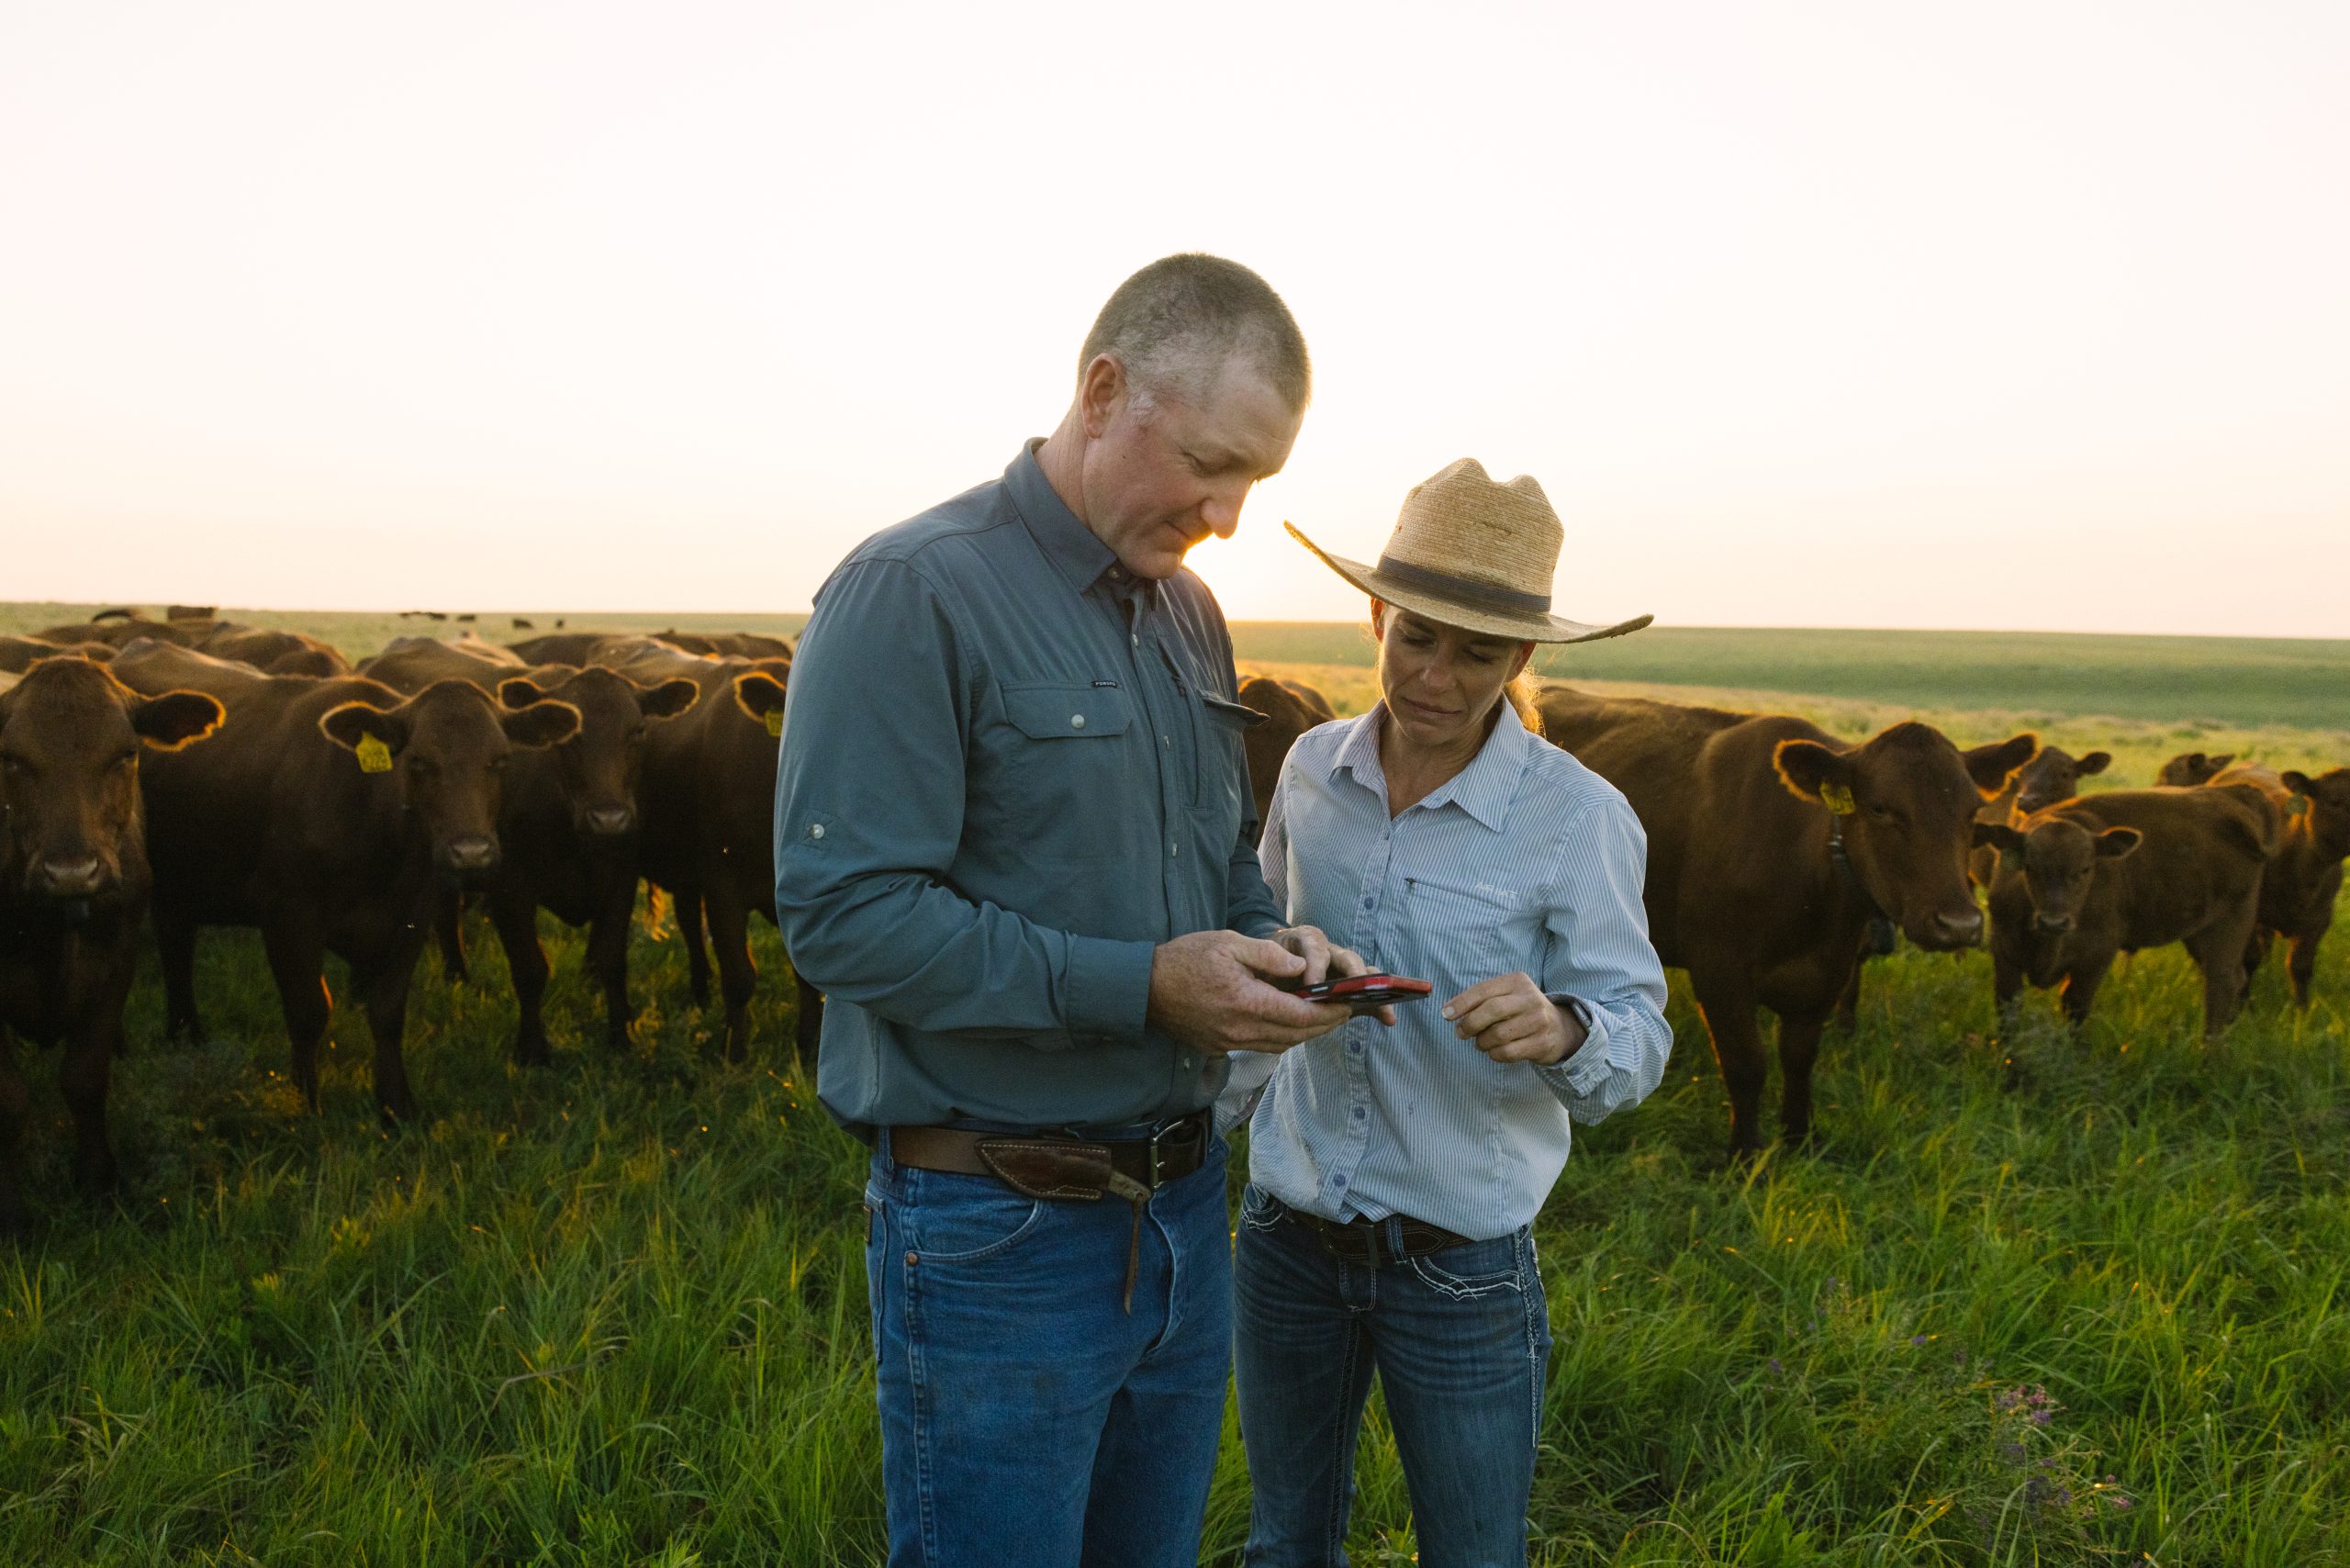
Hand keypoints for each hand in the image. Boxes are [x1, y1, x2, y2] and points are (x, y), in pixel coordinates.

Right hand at [1149, 930, 1351, 1055]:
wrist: (1144, 988)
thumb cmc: (1185, 959)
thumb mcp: (1228, 943)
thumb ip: (1268, 955)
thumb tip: (1301, 968)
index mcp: (1246, 1002)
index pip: (1301, 1015)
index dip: (1329, 1011)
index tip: (1348, 1004)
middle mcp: (1241, 1030)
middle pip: (1296, 1035)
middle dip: (1325, 1025)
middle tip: (1344, 1012)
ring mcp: (1229, 1043)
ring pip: (1280, 1045)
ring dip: (1305, 1033)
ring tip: (1323, 1017)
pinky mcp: (1220, 1048)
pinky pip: (1261, 1046)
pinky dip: (1282, 1036)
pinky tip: (1289, 1022)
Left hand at [1273, 926, 1396, 1026]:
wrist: (1267, 971)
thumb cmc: (1264, 963)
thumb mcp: (1259, 956)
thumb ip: (1270, 959)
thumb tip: (1295, 970)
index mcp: (1306, 940)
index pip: (1314, 946)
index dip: (1316, 964)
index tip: (1314, 984)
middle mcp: (1328, 951)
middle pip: (1347, 958)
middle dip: (1354, 973)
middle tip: (1358, 989)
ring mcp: (1341, 970)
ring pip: (1363, 974)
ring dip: (1374, 991)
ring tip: (1385, 1009)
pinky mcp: (1349, 988)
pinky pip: (1367, 994)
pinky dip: (1379, 1006)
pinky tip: (1389, 1019)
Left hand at [1442, 972, 1585, 1065]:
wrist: (1559, 1028)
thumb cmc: (1520, 1010)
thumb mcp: (1505, 995)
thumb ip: (1480, 1000)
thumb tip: (1449, 1012)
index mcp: (1517, 981)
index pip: (1484, 990)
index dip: (1461, 1003)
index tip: (1446, 1014)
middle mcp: (1530, 998)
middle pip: (1491, 1010)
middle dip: (1470, 1024)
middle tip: (1460, 1033)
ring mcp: (1539, 1021)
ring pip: (1498, 1035)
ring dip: (1482, 1042)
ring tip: (1481, 1043)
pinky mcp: (1542, 1043)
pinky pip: (1508, 1052)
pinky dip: (1494, 1054)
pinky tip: (1494, 1051)